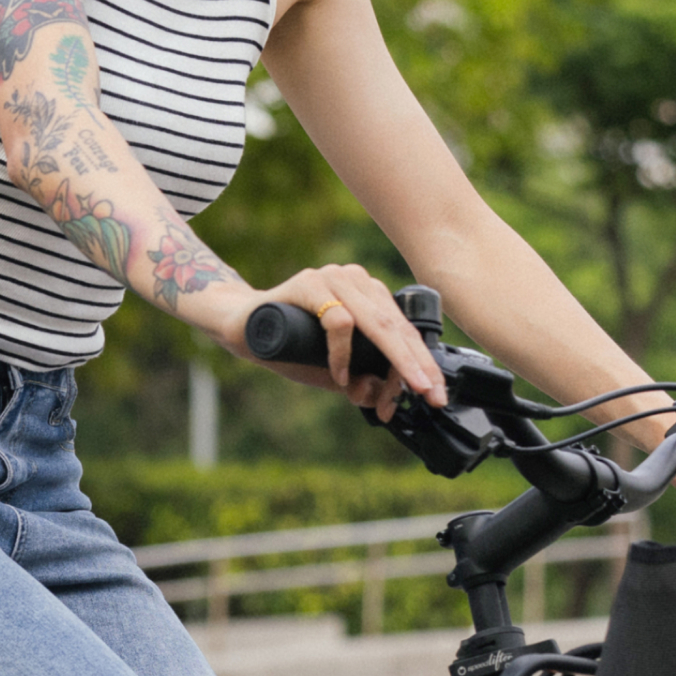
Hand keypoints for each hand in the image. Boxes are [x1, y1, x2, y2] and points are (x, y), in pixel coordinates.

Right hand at [221, 262, 448, 412]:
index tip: (433, 394)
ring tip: (389, 395)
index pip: (406, 331)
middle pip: (398, 327)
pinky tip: (338, 374)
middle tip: (426, 394)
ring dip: (390, 362)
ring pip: (378, 323)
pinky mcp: (310, 282)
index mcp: (371, 296)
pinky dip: (343, 353)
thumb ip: (358, 382)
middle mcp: (358, 281)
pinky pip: (339, 321)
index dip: (422, 364)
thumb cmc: (288, 345)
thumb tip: (382, 398)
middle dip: (416, 365)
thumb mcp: (332, 371)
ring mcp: (335, 277)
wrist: (241, 328)